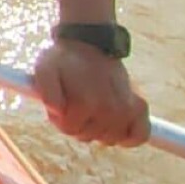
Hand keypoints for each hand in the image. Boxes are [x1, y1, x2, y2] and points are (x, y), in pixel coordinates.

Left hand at [33, 39, 150, 145]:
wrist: (89, 44)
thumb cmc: (63, 60)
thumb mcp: (45, 69)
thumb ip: (46, 92)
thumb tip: (57, 111)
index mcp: (86, 103)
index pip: (68, 129)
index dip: (58, 117)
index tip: (59, 101)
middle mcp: (110, 109)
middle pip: (88, 136)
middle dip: (77, 122)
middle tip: (75, 99)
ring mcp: (127, 109)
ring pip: (110, 139)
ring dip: (99, 128)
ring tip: (93, 105)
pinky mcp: (140, 107)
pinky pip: (139, 136)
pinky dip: (129, 136)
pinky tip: (116, 124)